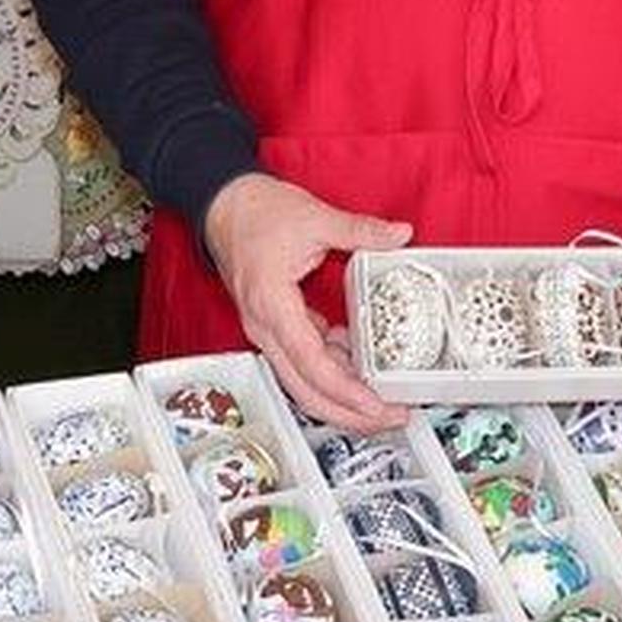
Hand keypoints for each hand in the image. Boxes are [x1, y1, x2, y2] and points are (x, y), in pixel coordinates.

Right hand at [202, 172, 408, 432]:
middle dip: (349, 412)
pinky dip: (331, 369)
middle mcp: (265, 327)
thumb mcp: (314, 216)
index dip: (346, 391)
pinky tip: (358, 361)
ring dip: (341, 396)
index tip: (376, 405)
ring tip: (383, 401)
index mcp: (273, 305)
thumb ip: (360, 229)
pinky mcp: (273, 325)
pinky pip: (302, 361)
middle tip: (391, 417)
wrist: (221, 204)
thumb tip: (400, 234)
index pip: (311, 364)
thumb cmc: (254, 212)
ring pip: (302, 381)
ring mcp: (266, 330)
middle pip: (305, 390)